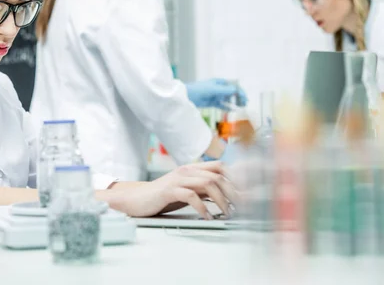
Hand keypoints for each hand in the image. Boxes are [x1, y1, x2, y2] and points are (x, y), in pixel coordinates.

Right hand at [108, 162, 236, 219]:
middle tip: (241, 207)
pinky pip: (192, 196)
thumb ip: (203, 189)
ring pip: (208, 183)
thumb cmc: (162, 197)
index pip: (220, 166)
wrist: (136, 199)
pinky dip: (203, 208)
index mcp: (192, 168)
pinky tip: (207, 217)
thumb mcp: (187, 190)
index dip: (235, 178)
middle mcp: (186, 170)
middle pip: (217, 175)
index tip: (246, 193)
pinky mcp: (169, 190)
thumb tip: (227, 196)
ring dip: (221, 200)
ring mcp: (178, 179)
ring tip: (227, 213)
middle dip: (233, 191)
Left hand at [185, 78, 247, 108]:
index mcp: (219, 82)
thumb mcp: (213, 89)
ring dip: (235, 102)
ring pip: (228, 99)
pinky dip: (227, 107)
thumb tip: (236, 90)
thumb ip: (225, 90)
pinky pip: (222, 105)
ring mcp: (215, 95)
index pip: (233, 85)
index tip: (244, 98)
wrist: (187, 96)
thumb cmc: (199, 89)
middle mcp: (218, 88)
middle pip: (232, 92)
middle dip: (239, 97)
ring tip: (241, 107)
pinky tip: (233, 110)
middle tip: (245, 104)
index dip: (240, 91)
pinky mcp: (212, 102)